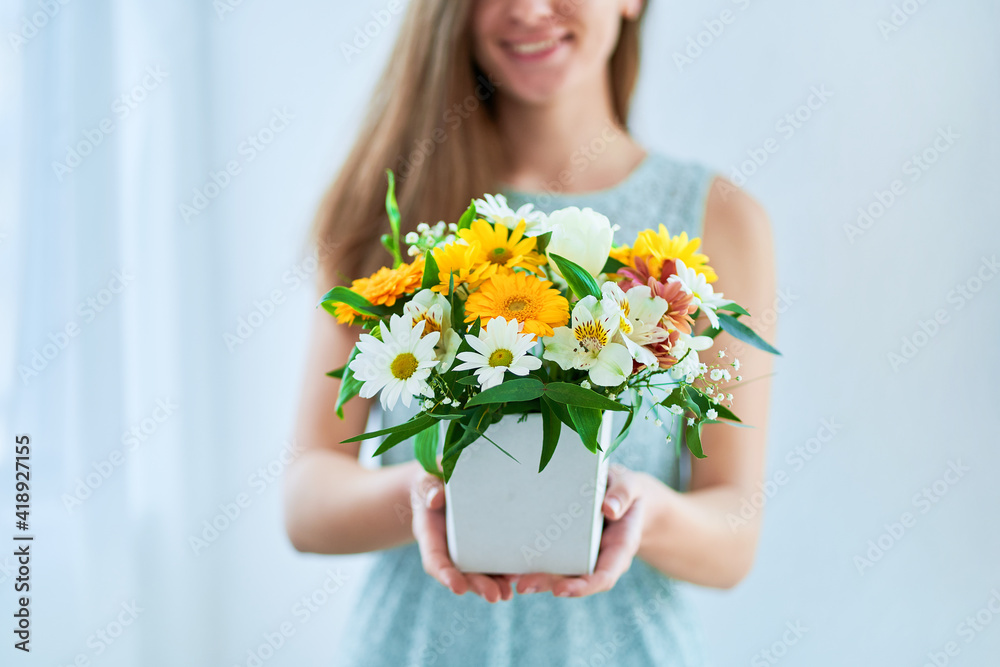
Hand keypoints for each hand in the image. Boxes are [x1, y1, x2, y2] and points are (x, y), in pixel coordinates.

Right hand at [410, 471, 514, 602]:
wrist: (445, 480)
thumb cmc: (434, 480)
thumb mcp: (427, 480)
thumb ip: (429, 487)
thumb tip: (436, 498)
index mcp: (430, 535)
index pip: (435, 560)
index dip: (445, 575)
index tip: (457, 588)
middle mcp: (449, 548)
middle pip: (462, 574)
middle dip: (478, 586)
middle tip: (495, 596)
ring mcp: (468, 549)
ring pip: (480, 572)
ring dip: (495, 584)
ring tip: (508, 593)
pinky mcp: (486, 543)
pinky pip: (496, 559)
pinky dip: (507, 569)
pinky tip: (522, 575)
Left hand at [515, 464, 646, 597]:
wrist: (624, 494)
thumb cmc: (628, 490)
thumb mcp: (631, 486)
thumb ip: (623, 495)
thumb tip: (609, 508)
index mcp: (619, 549)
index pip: (604, 576)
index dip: (583, 586)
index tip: (560, 590)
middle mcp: (599, 557)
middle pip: (575, 579)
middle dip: (549, 584)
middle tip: (523, 586)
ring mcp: (582, 554)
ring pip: (560, 572)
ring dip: (536, 577)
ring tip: (510, 579)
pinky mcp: (567, 545)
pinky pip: (551, 556)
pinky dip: (532, 561)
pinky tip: (509, 563)